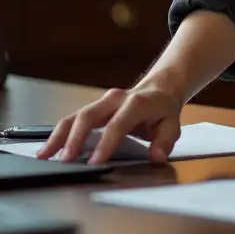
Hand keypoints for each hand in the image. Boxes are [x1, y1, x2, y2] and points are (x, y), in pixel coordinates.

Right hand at [36, 82, 184, 164]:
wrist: (159, 90)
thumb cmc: (163, 110)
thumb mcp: (172, 124)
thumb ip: (166, 141)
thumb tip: (157, 156)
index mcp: (136, 103)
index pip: (117, 124)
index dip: (105, 144)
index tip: (94, 162)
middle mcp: (115, 99)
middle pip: (88, 116)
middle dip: (75, 138)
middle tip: (66, 160)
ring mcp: (101, 102)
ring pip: (75, 116)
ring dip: (59, 137)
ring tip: (45, 156)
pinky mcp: (92, 108)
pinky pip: (72, 120)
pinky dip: (58, 135)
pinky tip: (48, 149)